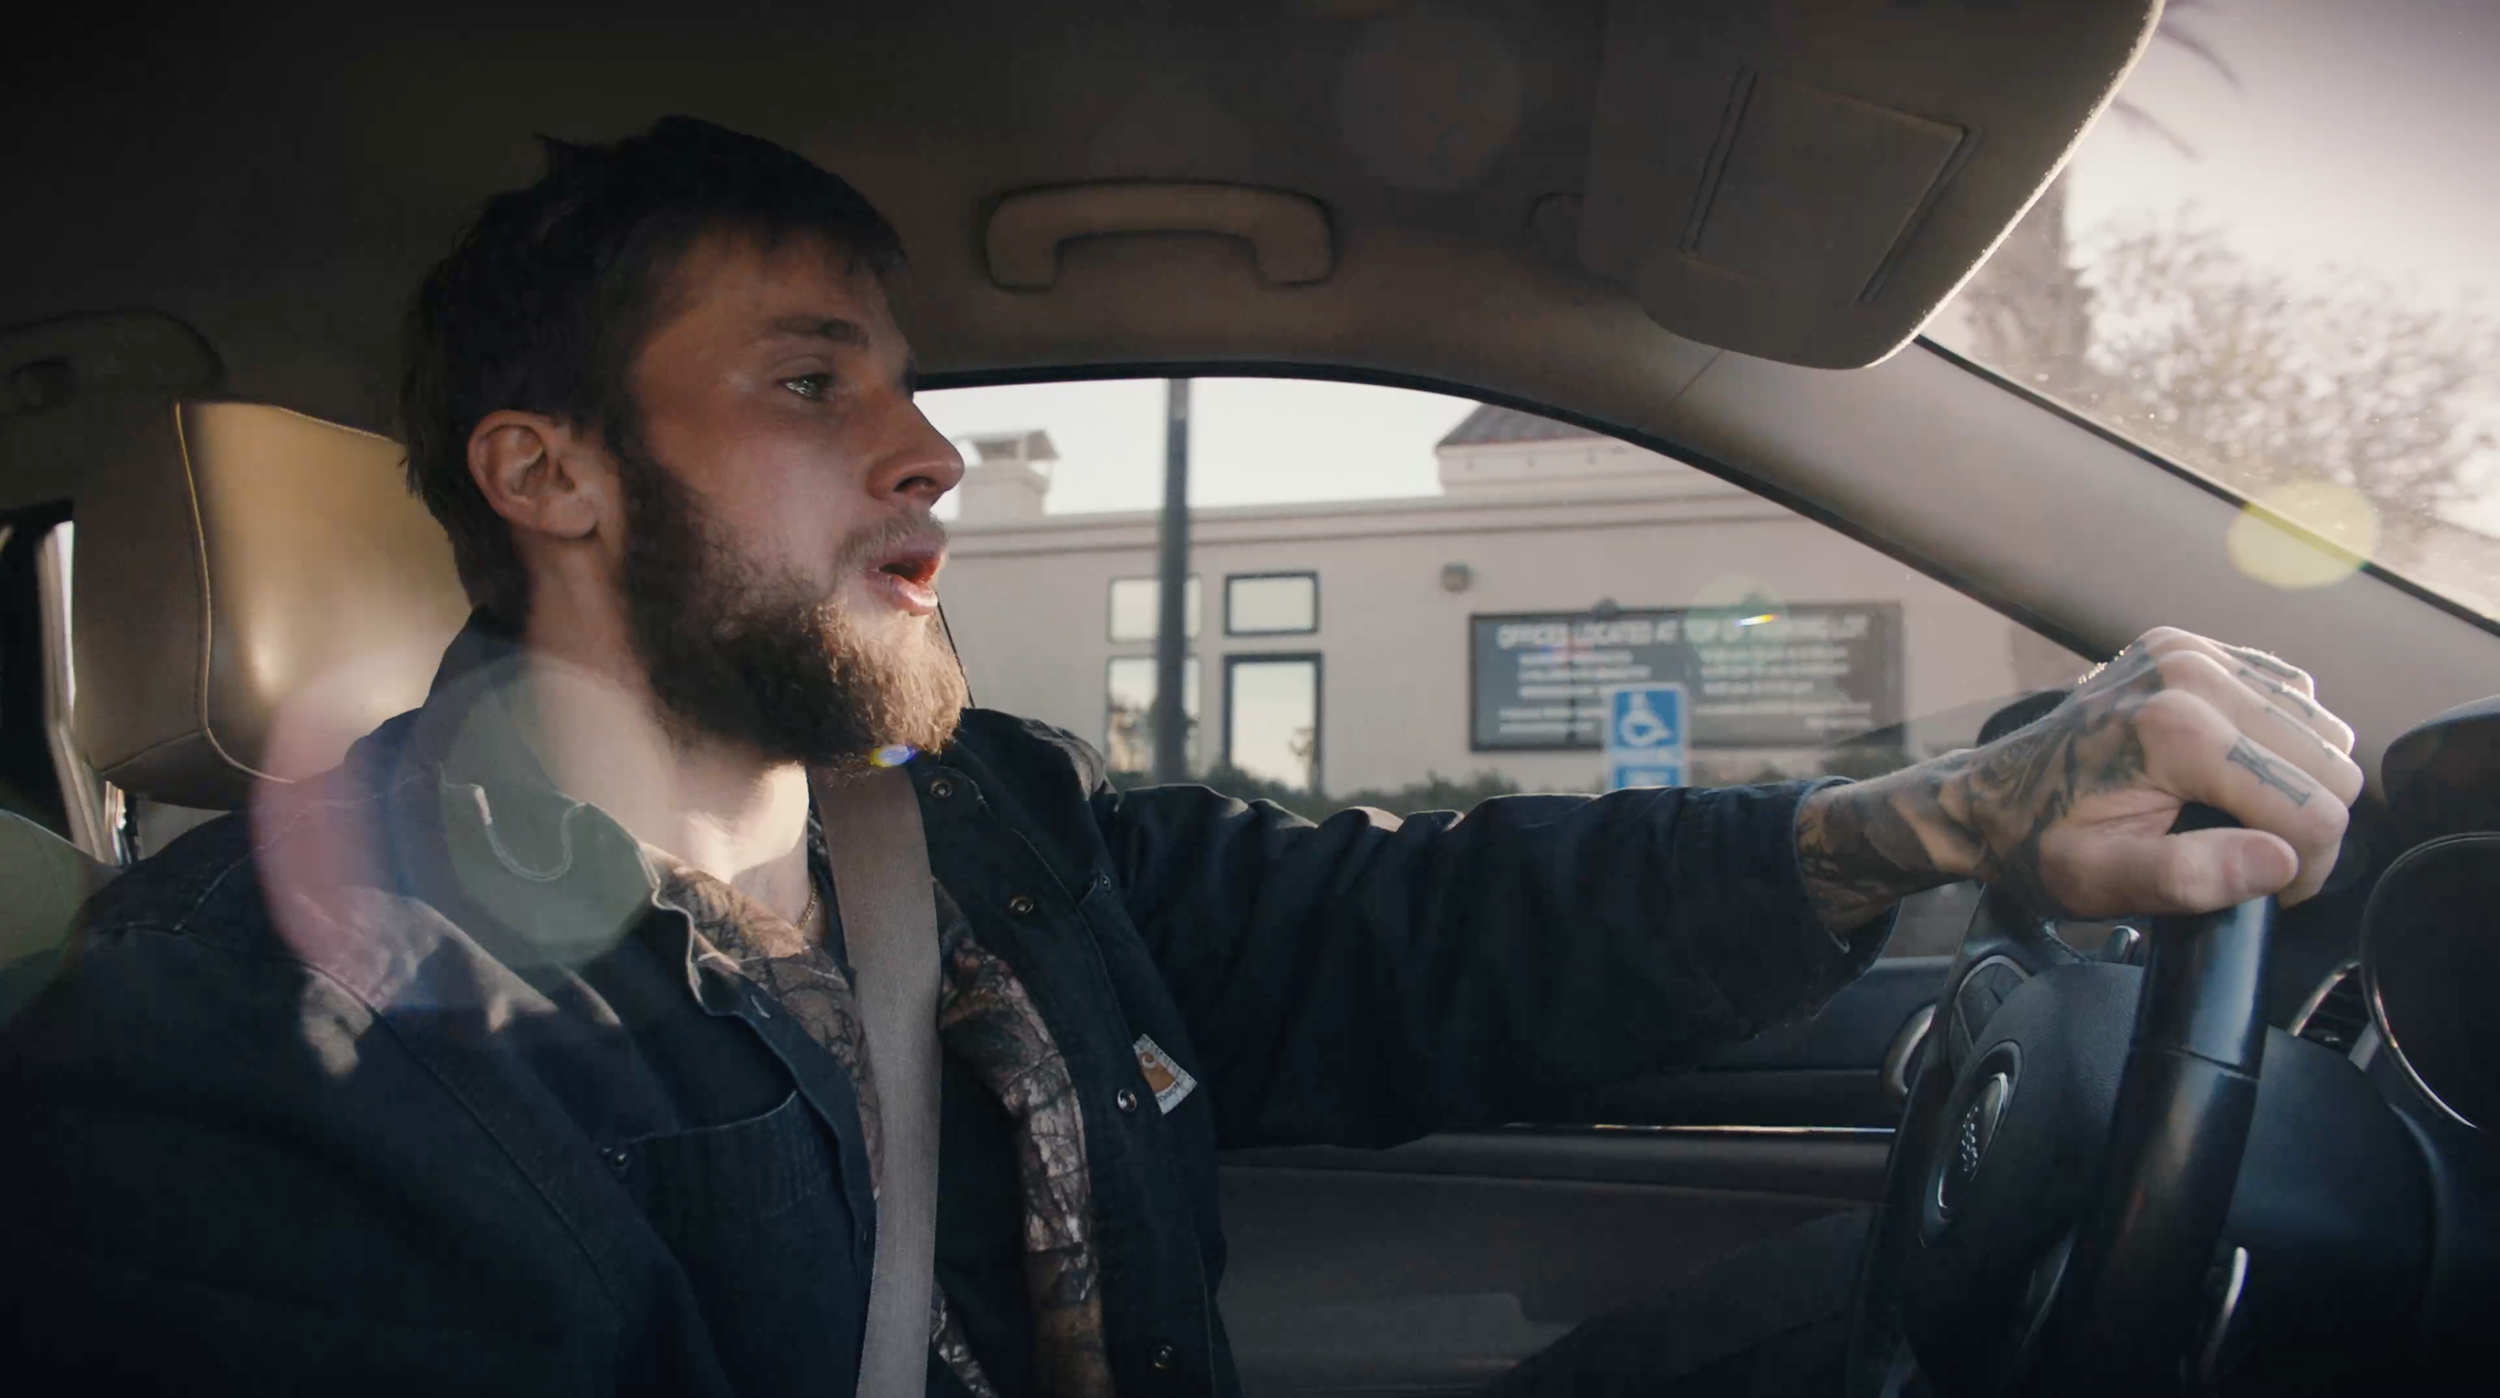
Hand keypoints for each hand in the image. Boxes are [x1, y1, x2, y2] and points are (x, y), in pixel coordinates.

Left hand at [1795, 627, 2360, 930]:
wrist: (1989, 794)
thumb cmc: (2042, 845)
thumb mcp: (2103, 882)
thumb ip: (2193, 878)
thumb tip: (2281, 862)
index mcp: (2176, 731)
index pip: (2315, 809)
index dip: (2307, 867)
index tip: (2269, 890)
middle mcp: (2191, 673)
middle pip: (2331, 764)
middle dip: (2307, 824)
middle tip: (2251, 856)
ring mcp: (2191, 651)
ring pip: (2322, 728)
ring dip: (2298, 780)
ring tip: (2239, 815)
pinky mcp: (2192, 647)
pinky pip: (2290, 694)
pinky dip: (2281, 739)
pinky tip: (2235, 769)